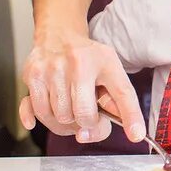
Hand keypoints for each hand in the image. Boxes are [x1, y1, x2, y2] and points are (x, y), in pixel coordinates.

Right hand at [18, 31, 146, 143]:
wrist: (59, 35)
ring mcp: (53, 69)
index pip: (122, 92)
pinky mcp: (33, 75)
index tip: (137, 135)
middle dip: (87, 124)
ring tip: (71, 109)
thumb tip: (106, 131)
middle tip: (88, 118)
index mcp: (105, 61)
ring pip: (59, 118)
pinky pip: (36, 112)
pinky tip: (47, 117)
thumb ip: (116, 101)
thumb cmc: (88, 59)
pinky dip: (42, 120)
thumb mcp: (110, 71)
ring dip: (66, 123)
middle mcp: (79, 63)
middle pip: (83, 115)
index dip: (131, 116)